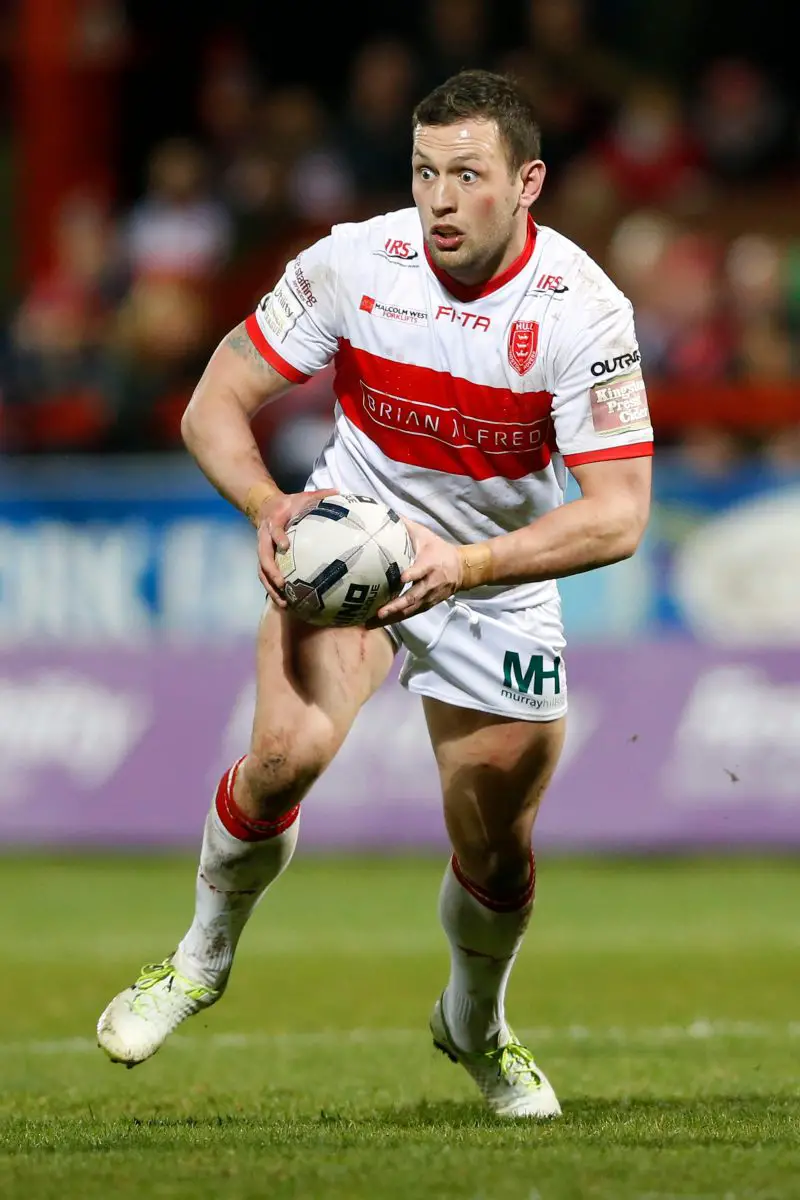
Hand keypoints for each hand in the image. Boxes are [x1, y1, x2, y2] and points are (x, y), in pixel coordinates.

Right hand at [256, 488, 336, 604]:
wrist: (266, 507)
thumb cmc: (289, 504)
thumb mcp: (303, 496)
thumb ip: (320, 495)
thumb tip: (340, 492)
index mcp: (274, 522)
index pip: (273, 530)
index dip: (277, 537)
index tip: (285, 545)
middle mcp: (264, 537)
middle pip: (263, 556)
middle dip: (271, 571)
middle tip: (282, 584)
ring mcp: (262, 550)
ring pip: (261, 571)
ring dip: (270, 588)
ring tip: (283, 603)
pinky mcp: (264, 560)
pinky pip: (266, 577)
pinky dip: (273, 591)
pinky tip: (286, 604)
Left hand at [372, 519, 463, 624]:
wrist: (462, 569)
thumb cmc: (439, 550)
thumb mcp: (426, 535)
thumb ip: (406, 527)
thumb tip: (385, 514)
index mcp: (430, 565)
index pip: (421, 570)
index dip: (412, 574)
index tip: (400, 578)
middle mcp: (430, 584)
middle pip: (413, 597)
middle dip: (396, 606)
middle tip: (379, 612)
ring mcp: (429, 598)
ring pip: (410, 610)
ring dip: (392, 618)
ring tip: (372, 623)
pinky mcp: (427, 606)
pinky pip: (410, 614)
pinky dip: (395, 620)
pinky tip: (378, 623)